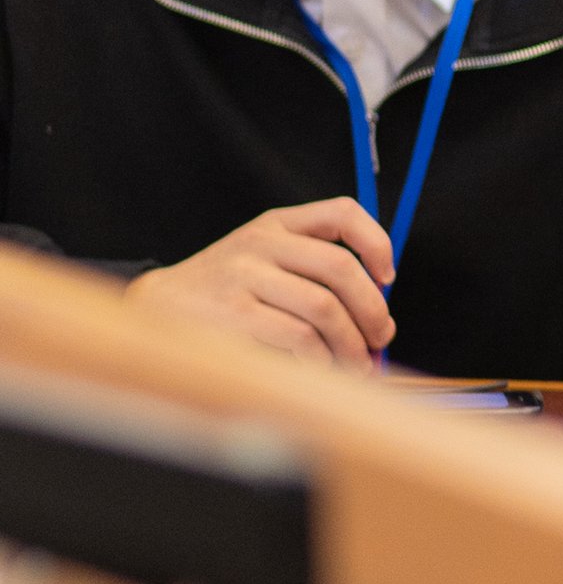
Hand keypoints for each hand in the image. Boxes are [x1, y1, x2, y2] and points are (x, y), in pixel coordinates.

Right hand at [127, 198, 396, 369]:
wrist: (154, 311)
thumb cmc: (223, 293)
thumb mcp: (261, 261)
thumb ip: (310, 270)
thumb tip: (377, 315)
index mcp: (275, 224)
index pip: (341, 213)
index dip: (376, 243)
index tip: (387, 278)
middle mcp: (261, 242)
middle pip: (341, 269)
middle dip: (371, 310)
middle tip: (380, 340)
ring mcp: (244, 276)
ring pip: (324, 308)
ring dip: (350, 345)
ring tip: (356, 366)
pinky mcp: (234, 315)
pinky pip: (298, 337)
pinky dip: (322, 359)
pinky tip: (323, 371)